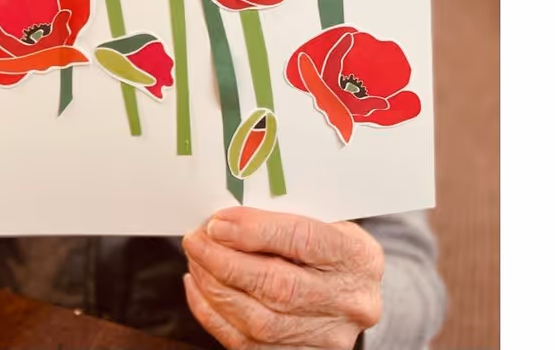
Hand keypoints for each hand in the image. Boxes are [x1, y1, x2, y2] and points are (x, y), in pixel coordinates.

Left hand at [182, 207, 382, 349]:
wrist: (354, 289)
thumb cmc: (329, 245)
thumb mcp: (323, 220)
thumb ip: (281, 217)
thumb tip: (224, 220)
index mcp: (358, 257)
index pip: (303, 241)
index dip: (255, 232)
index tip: (217, 223)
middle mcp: (350, 302)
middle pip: (279, 287)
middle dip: (225, 262)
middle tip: (196, 240)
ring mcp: (330, 338)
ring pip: (261, 322)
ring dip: (216, 289)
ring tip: (196, 261)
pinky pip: (250, 346)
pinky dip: (215, 316)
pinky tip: (200, 288)